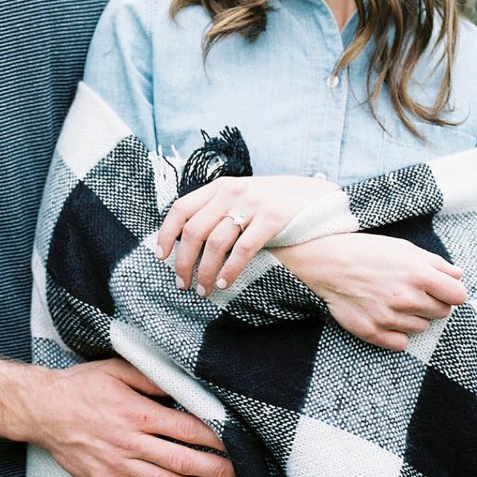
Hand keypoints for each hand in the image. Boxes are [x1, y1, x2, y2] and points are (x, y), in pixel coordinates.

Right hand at [26, 359, 236, 476]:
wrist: (40, 409)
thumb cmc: (80, 386)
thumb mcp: (118, 370)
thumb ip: (152, 379)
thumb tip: (184, 386)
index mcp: (137, 413)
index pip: (187, 430)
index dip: (216, 440)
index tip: (236, 445)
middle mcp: (130, 443)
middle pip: (183, 462)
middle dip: (216, 472)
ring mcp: (117, 466)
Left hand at [156, 175, 337, 296]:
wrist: (315, 196)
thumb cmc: (272, 203)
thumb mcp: (241, 196)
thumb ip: (217, 210)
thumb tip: (187, 240)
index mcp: (219, 187)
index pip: (181, 208)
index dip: (166, 233)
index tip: (161, 257)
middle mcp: (232, 192)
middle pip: (194, 231)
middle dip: (184, 262)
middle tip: (182, 284)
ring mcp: (252, 204)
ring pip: (215, 243)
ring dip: (205, 272)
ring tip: (204, 290)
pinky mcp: (271, 219)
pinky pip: (242, 250)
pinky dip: (230, 270)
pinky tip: (226, 284)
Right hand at [273, 233, 467, 351]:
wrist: (325, 264)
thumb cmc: (365, 252)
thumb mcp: (403, 248)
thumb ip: (436, 263)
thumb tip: (458, 276)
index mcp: (420, 275)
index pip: (458, 296)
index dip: (450, 292)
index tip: (439, 289)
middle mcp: (408, 299)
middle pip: (441, 313)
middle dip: (432, 303)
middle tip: (411, 293)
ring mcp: (390, 318)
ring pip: (421, 328)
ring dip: (413, 317)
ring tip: (393, 302)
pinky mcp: (372, 332)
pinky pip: (401, 343)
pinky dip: (397, 334)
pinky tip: (385, 318)